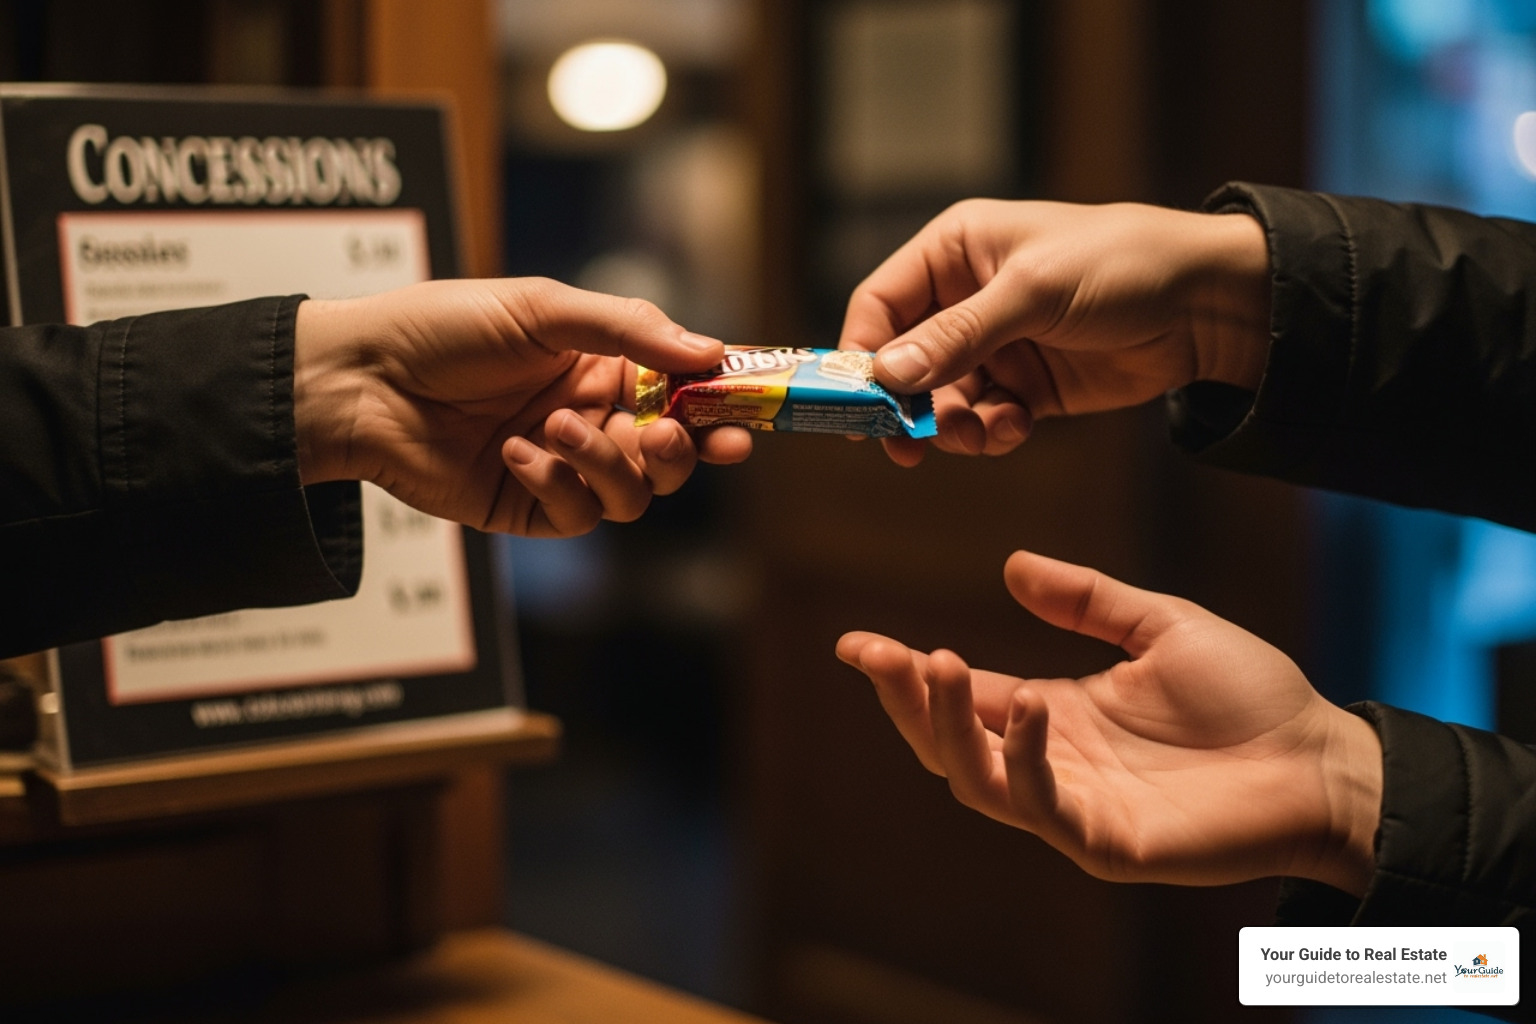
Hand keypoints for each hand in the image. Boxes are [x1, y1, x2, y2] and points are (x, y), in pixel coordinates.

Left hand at [293, 278, 751, 536]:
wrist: (359, 381)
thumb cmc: (443, 328)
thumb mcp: (541, 308)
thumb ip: (629, 329)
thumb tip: (710, 351)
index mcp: (603, 366)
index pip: (683, 390)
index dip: (720, 403)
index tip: (745, 410)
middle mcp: (593, 419)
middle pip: (673, 455)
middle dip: (684, 449)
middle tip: (675, 436)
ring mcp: (563, 467)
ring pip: (633, 494)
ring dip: (607, 464)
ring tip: (556, 429)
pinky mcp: (529, 508)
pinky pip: (578, 515)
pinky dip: (556, 483)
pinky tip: (514, 452)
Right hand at [836, 550, 1381, 893]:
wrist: (1325, 758)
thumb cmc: (1251, 696)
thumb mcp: (1160, 625)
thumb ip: (1088, 600)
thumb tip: (1012, 565)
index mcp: (1055, 713)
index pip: (962, 697)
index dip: (906, 672)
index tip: (857, 640)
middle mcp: (1050, 762)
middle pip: (948, 743)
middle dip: (904, 701)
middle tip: (877, 652)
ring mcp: (1073, 807)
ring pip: (975, 780)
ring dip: (946, 727)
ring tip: (938, 662)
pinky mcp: (1105, 841)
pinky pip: (1040, 807)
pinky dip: (1020, 761)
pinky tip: (1027, 707)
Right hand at [838, 200, 1272, 464]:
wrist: (1208, 305)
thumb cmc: (1120, 265)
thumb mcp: (1032, 292)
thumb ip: (958, 335)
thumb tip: (888, 373)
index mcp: (955, 251)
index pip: (880, 303)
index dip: (862, 352)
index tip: (859, 402)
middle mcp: (965, 297)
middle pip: (903, 361)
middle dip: (907, 404)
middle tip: (907, 447)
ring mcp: (996, 345)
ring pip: (942, 399)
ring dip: (952, 427)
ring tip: (979, 437)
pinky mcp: (1027, 387)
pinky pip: (984, 419)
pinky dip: (991, 433)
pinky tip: (1014, 430)